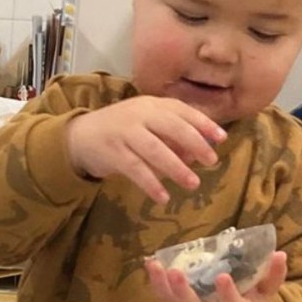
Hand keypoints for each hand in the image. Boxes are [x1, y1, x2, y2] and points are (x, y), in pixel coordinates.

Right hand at [66, 97, 225, 204]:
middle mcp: (139, 114)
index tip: (222, 138)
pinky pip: (135, 170)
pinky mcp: (112, 153)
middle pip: (173, 127)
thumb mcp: (146, 126)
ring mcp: (124, 132)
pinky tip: (163, 197)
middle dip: (195, 144)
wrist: (80, 136)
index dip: (203, 124)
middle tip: (212, 161)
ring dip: (176, 167)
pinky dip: (151, 184)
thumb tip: (196, 155)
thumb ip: (170, 137)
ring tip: (193, 183)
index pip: (182, 111)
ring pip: (155, 149)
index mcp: (151, 104)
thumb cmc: (120, 131)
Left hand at [145, 251, 287, 301]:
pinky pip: (165, 299)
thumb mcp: (267, 294)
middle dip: (183, 292)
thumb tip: (280, 254)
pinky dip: (156, 283)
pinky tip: (149, 264)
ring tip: (154, 265)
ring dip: (162, 286)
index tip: (222, 276)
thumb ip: (273, 276)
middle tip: (175, 273)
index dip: (227, 293)